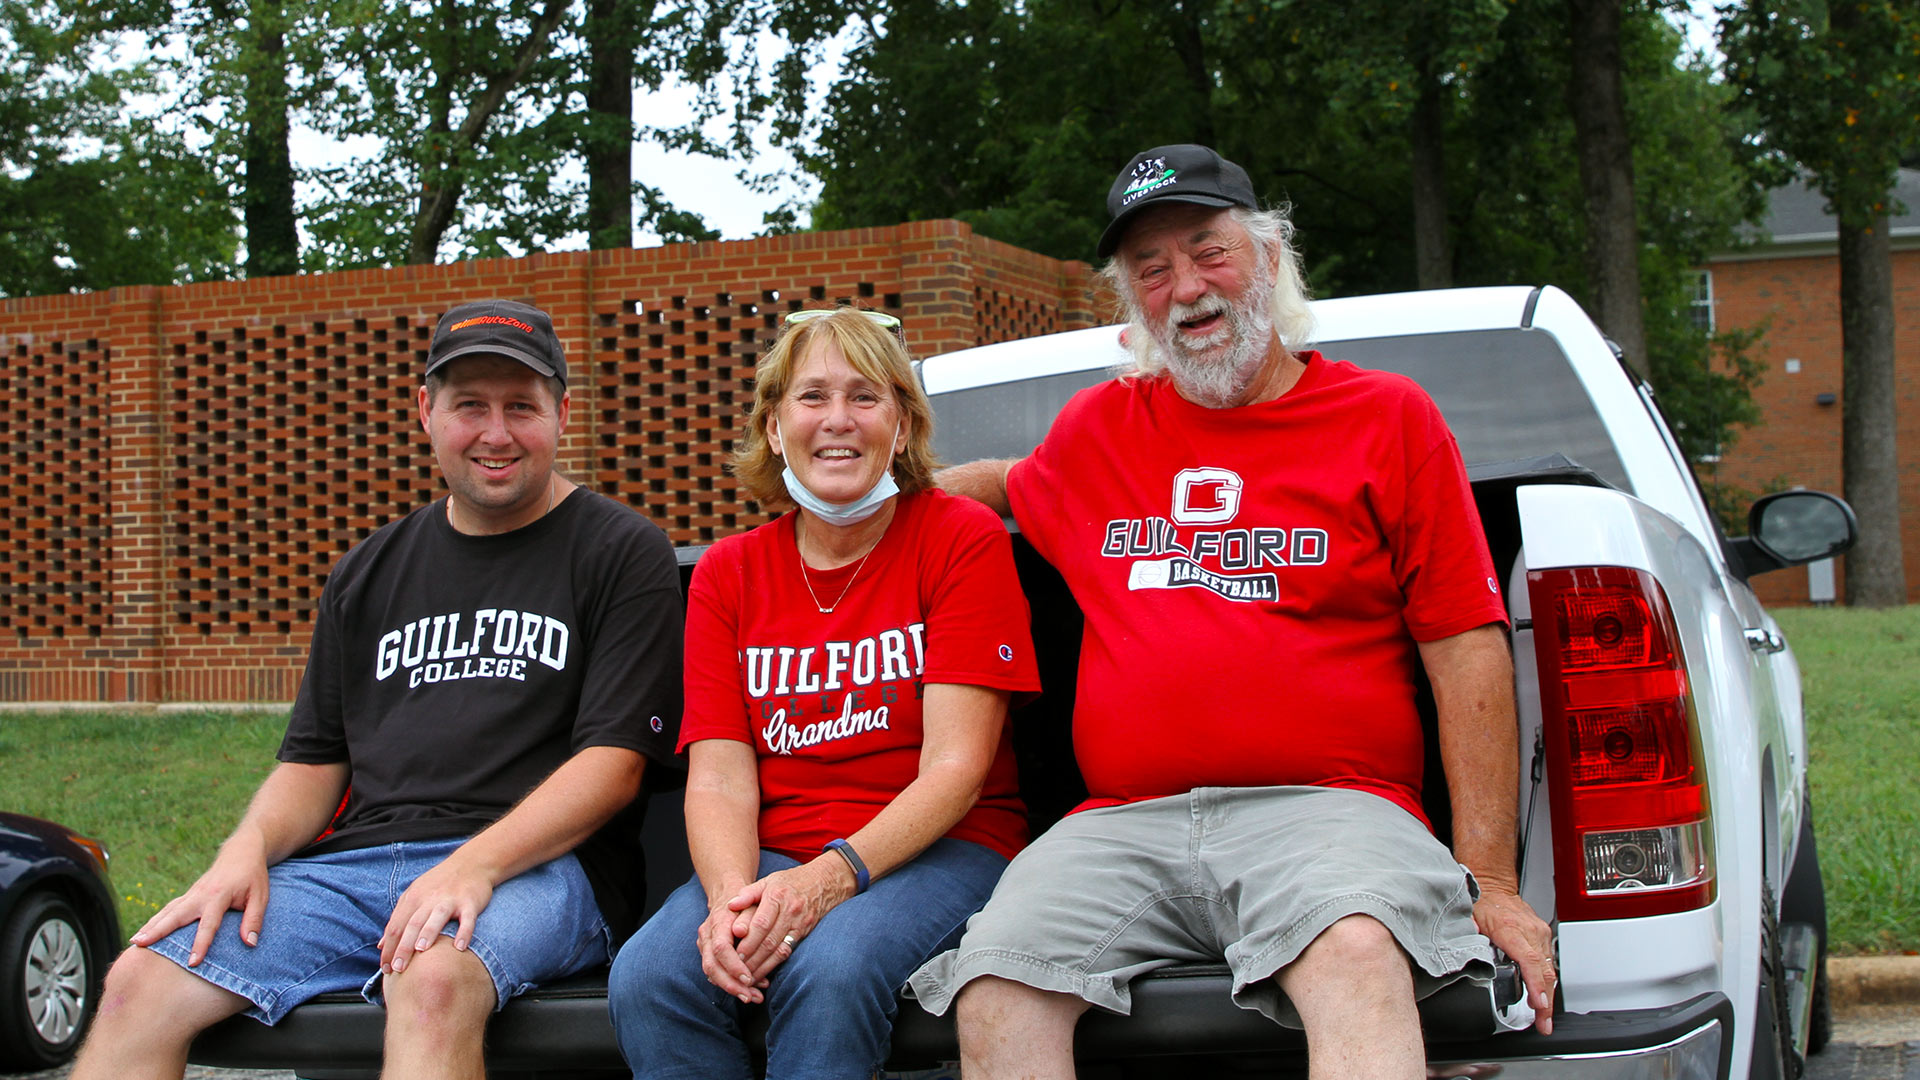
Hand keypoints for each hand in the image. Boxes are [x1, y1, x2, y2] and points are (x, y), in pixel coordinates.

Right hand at [130, 841, 270, 965]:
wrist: (242, 852)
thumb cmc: (253, 876)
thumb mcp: (261, 896)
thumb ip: (254, 919)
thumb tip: (250, 943)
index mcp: (220, 895)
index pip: (208, 924)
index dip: (200, 944)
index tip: (192, 963)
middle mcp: (201, 894)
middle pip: (176, 914)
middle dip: (157, 930)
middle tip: (139, 944)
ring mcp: (192, 893)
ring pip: (168, 910)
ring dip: (150, 925)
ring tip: (134, 942)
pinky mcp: (189, 894)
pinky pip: (169, 908)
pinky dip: (155, 920)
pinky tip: (144, 932)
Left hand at [378, 850, 495, 973]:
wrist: (471, 863)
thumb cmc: (439, 884)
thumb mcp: (414, 895)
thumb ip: (398, 919)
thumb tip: (381, 944)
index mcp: (413, 898)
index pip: (395, 926)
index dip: (388, 948)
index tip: (385, 969)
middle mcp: (429, 899)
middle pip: (412, 924)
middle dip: (403, 947)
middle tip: (397, 968)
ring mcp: (450, 900)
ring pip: (436, 918)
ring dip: (428, 933)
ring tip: (421, 951)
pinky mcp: (470, 902)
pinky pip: (467, 919)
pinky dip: (464, 932)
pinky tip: (459, 947)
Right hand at [697, 900, 762, 1002]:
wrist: (729, 897)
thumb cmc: (746, 902)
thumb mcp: (751, 904)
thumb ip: (748, 917)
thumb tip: (742, 932)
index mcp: (718, 923)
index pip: (721, 948)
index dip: (733, 966)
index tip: (748, 978)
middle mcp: (707, 936)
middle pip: (712, 966)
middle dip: (731, 985)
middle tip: (750, 997)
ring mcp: (705, 946)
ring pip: (712, 973)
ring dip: (732, 988)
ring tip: (753, 997)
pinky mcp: (709, 954)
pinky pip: (716, 973)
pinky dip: (732, 983)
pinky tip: (750, 990)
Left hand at [729, 858, 855, 983]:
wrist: (824, 883)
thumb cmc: (789, 882)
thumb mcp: (768, 881)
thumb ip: (748, 893)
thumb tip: (730, 906)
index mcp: (777, 896)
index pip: (761, 923)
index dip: (748, 941)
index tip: (735, 955)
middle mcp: (790, 911)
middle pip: (770, 940)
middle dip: (753, 958)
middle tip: (738, 971)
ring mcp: (800, 924)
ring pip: (780, 950)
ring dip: (763, 966)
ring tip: (747, 978)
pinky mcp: (805, 933)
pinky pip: (789, 951)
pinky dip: (774, 964)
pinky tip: (763, 973)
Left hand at [1473, 886, 1554, 1033]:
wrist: (1492, 882)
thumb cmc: (1480, 901)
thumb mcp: (1468, 921)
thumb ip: (1468, 943)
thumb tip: (1464, 961)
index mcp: (1510, 929)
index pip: (1529, 960)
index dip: (1535, 984)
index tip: (1538, 1003)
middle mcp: (1530, 931)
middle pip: (1544, 971)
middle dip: (1545, 1001)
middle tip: (1543, 1023)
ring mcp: (1539, 933)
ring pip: (1550, 969)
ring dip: (1548, 995)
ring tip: (1544, 1017)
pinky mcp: (1542, 935)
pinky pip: (1548, 962)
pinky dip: (1547, 981)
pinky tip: (1543, 996)